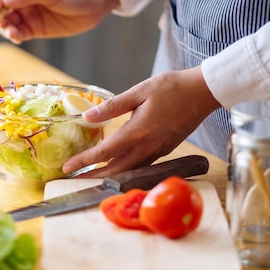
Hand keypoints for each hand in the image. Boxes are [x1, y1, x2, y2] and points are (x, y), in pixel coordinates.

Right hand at [0, 0, 119, 43]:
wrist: (95, 6)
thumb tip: (6, 1)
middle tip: (1, 24)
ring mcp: (26, 13)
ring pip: (5, 21)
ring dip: (4, 28)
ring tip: (13, 33)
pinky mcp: (33, 28)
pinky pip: (17, 33)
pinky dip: (14, 36)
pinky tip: (18, 38)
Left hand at [62, 67, 221, 177]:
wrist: (204, 92)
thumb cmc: (171, 88)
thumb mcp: (138, 91)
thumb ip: (112, 106)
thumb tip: (86, 116)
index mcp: (137, 132)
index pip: (104, 152)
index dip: (83, 162)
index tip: (66, 168)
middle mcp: (147, 147)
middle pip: (115, 170)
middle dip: (92, 177)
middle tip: (72, 181)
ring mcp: (158, 151)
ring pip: (129, 171)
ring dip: (108, 177)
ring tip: (90, 178)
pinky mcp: (164, 151)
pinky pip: (140, 166)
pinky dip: (125, 171)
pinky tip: (116, 168)